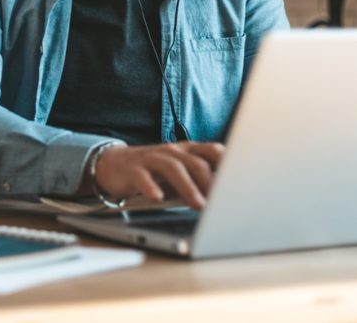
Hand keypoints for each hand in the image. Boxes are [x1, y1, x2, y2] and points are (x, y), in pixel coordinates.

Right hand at [93, 142, 223, 208]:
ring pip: (173, 168)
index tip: (242, 183)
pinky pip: (144, 178)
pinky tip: (158, 198)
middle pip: (196, 162)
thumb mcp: (181, 172)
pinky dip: (151, 188)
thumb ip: (202, 177)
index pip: (213, 151)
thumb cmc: (155, 172)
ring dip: (188, 188)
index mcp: (188, 151)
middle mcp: (172, 151)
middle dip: (211, 183)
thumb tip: (231, 195)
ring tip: (199, 205)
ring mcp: (152, 158)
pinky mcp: (133, 170)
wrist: (114, 165)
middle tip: (222, 204)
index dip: (229, 165)